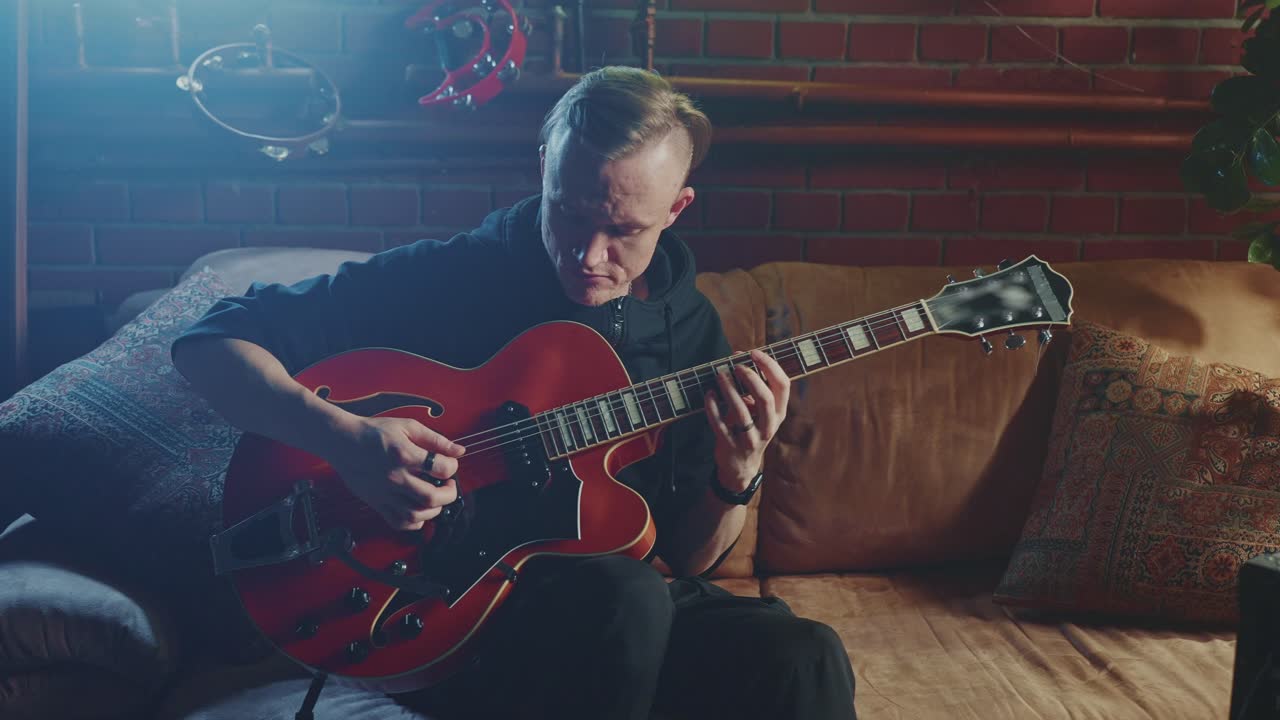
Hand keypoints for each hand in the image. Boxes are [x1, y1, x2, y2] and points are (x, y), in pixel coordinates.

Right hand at [327, 416, 465, 530]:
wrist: (343, 441)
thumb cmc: (374, 432)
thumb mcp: (408, 426)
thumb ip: (435, 439)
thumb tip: (459, 451)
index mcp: (404, 455)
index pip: (441, 468)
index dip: (452, 467)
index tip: (449, 464)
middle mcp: (395, 477)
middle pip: (430, 497)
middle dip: (449, 494)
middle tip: (448, 486)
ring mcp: (384, 493)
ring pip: (415, 515)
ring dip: (433, 510)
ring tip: (435, 498)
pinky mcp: (376, 502)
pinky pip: (398, 523)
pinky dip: (413, 522)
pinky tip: (419, 511)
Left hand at [705, 349, 789, 489]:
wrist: (740, 467)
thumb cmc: (749, 430)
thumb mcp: (758, 412)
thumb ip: (752, 388)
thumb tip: (737, 358)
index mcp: (778, 414)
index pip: (783, 386)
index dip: (770, 366)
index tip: (754, 352)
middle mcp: (768, 427)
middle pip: (766, 398)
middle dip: (751, 378)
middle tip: (736, 365)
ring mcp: (750, 439)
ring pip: (741, 412)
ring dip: (730, 390)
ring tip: (719, 375)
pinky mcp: (731, 446)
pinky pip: (720, 425)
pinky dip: (713, 407)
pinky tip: (708, 394)